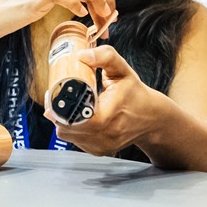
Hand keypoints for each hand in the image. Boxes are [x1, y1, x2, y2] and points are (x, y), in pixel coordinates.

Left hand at [44, 45, 158, 156]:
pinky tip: (78, 118)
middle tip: (55, 97)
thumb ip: (105, 57)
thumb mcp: (123, 70)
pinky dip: (73, 130)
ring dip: (63, 122)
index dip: (59, 107)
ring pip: (68, 136)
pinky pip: (76, 141)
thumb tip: (82, 55)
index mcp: (108, 116)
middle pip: (66, 127)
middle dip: (57, 112)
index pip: (73, 117)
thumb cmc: (136, 94)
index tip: (53, 94)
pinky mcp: (100, 151)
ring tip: (66, 107)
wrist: (152, 118)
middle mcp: (105, 136)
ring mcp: (102, 146)